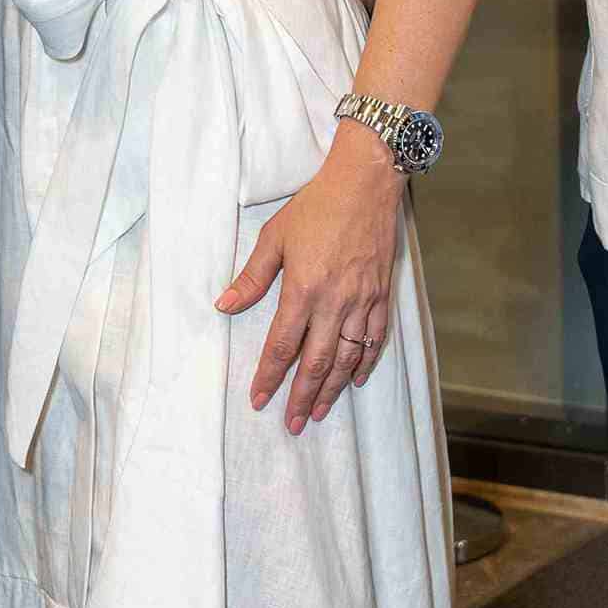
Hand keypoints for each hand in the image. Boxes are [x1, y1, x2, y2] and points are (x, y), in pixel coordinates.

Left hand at [217, 125, 402, 433]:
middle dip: (302, 396)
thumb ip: (252, 277)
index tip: (259, 399)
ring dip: (332, 389)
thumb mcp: (275, 236)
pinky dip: (365, 362)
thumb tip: (224, 305)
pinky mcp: (382, 294)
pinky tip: (355, 379)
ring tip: (319, 412)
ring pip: (347, 357)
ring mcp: (363, 300)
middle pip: (317, 362)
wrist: (366, 182)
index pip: (282, 345)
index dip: (269, 376)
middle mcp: (335, 301)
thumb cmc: (317, 206)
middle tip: (292, 424)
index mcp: (304, 289)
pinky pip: (375, 338)